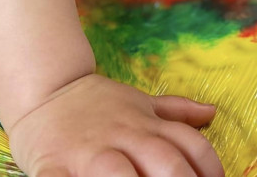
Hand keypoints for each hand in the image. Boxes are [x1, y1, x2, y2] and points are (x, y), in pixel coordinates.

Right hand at [8, 73, 223, 176]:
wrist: (44, 88)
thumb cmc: (96, 104)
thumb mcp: (137, 101)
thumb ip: (174, 112)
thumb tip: (212, 112)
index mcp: (145, 124)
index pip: (191, 145)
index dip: (209, 169)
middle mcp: (124, 136)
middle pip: (165, 162)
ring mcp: (89, 152)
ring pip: (118, 174)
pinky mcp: (53, 166)